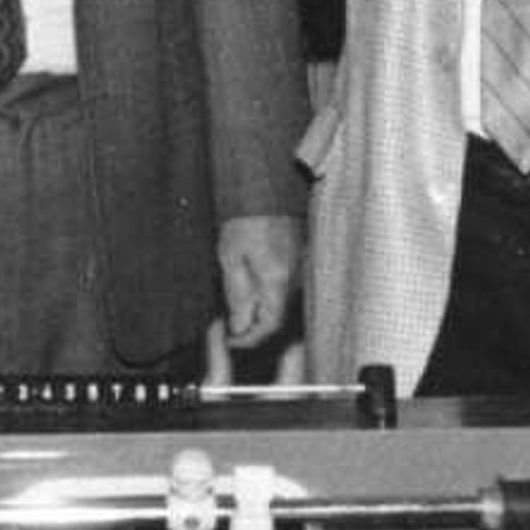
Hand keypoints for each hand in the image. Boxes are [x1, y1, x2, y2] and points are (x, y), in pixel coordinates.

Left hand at [215, 214, 302, 348]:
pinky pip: (285, 285)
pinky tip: (252, 280)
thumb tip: (239, 326)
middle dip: (252, 323)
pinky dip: (268, 291)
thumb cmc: (245, 220)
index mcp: (277, 280)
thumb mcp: (230, 259)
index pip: (270, 325)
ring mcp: (301, 268)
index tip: (232, 339)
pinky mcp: (300, 259)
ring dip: (260, 307)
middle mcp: (295, 278)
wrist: (266, 190)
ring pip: (281, 301)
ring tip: (237, 297)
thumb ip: (237, 295)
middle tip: (229, 321)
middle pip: (277, 315)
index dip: (250, 338)